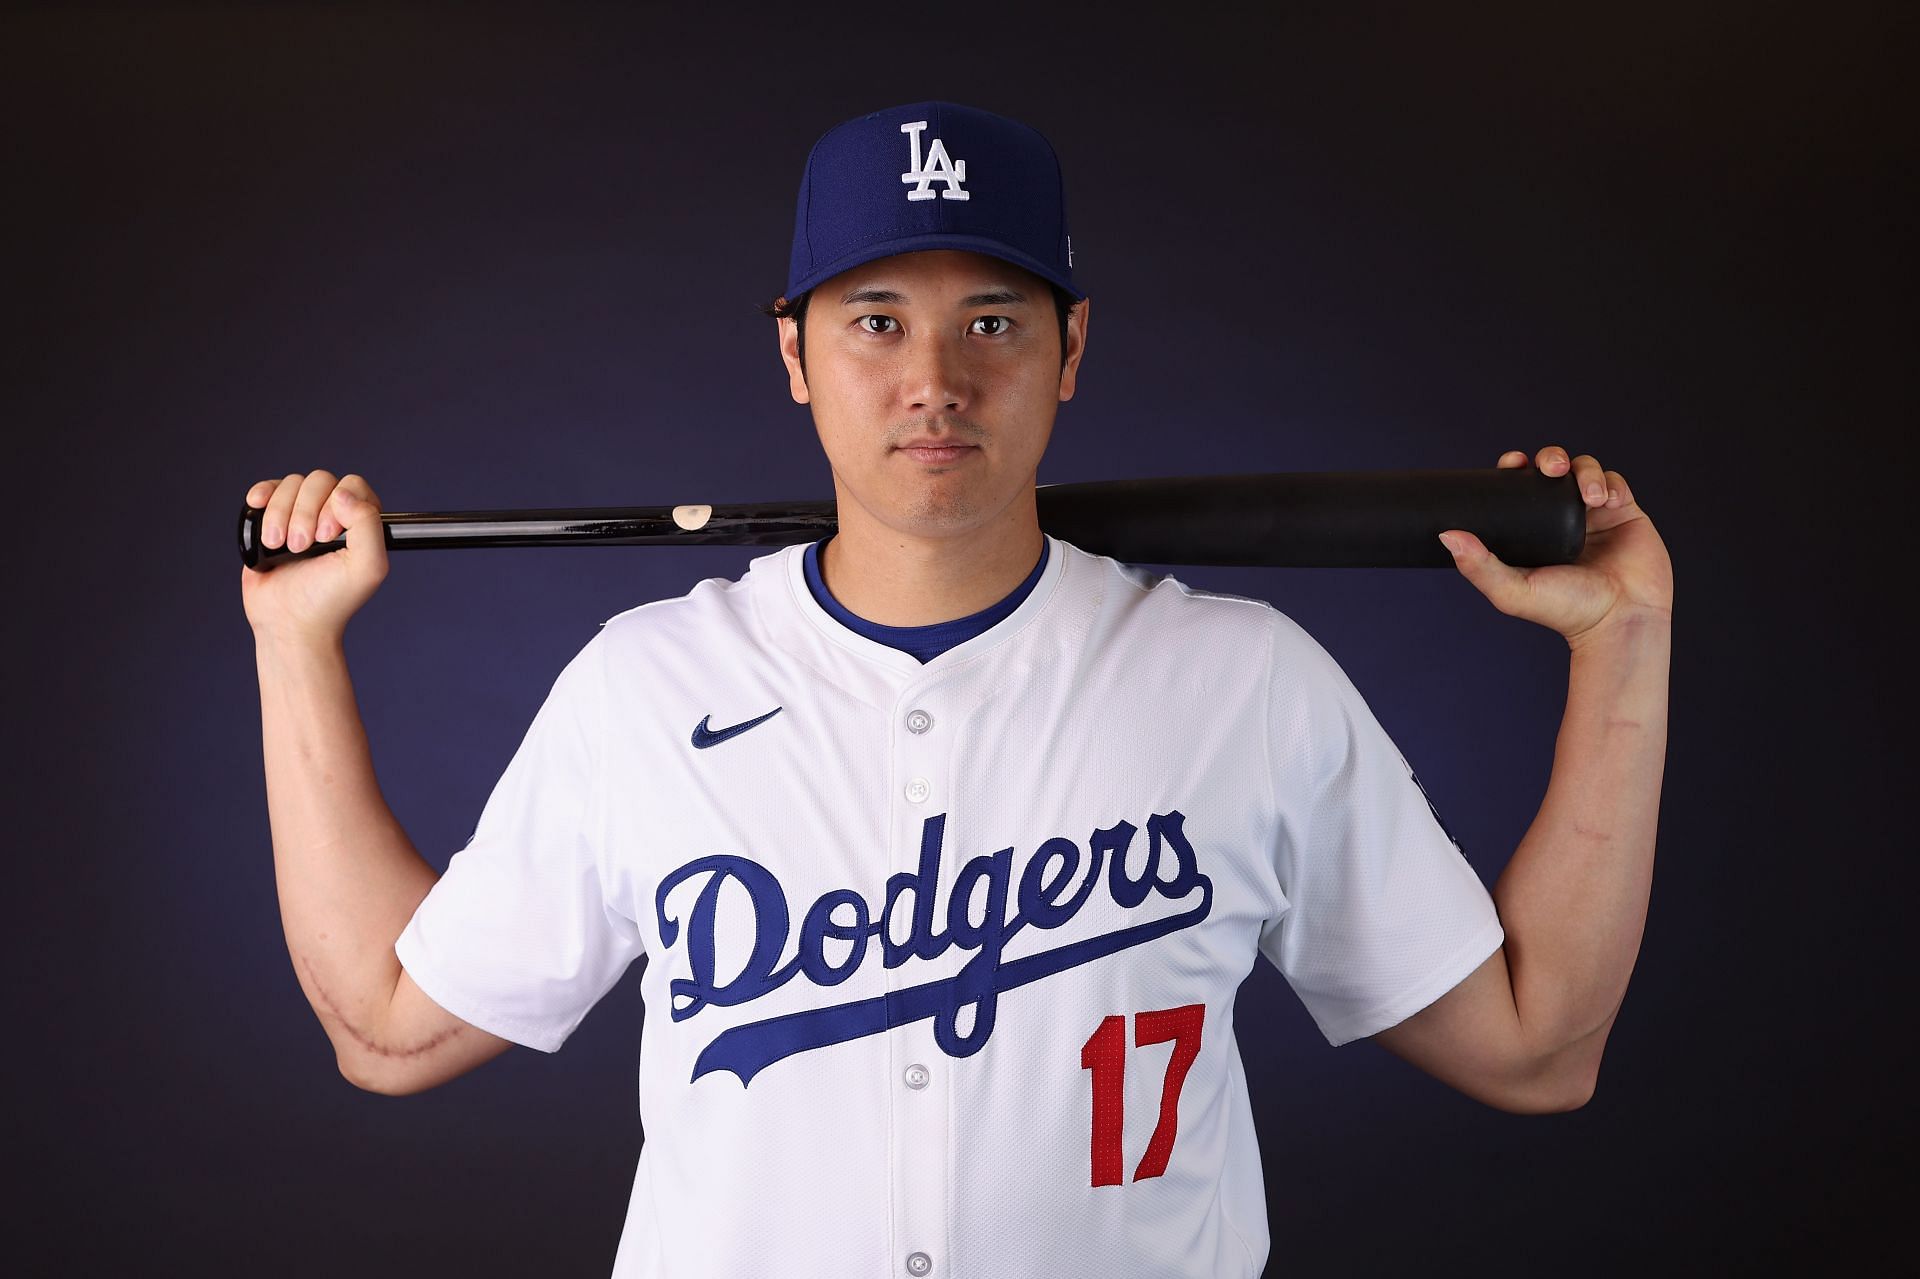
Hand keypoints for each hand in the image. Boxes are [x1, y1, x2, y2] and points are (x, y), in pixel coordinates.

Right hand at [239, 470, 389, 642]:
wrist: (289, 622)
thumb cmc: (331, 600)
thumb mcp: (367, 567)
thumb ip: (369, 525)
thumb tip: (342, 493)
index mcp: (361, 522)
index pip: (352, 486)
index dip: (337, 505)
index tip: (327, 537)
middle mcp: (333, 514)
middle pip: (319, 481)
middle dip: (305, 513)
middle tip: (302, 547)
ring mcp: (302, 515)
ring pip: (291, 484)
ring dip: (280, 514)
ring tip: (279, 546)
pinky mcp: (273, 519)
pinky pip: (268, 489)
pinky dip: (262, 494)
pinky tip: (257, 504)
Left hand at [1438, 446, 1672, 647]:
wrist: (1620, 621)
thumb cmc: (1566, 611)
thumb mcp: (1512, 591)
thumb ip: (1479, 566)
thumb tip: (1446, 536)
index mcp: (1532, 529)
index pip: (1518, 487)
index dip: (1513, 467)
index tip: (1511, 463)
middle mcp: (1561, 518)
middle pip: (1553, 469)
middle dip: (1551, 457)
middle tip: (1552, 467)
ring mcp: (1593, 514)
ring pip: (1585, 470)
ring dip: (1586, 471)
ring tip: (1590, 498)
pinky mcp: (1624, 514)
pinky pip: (1615, 484)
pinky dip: (1609, 483)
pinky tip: (1605, 500)